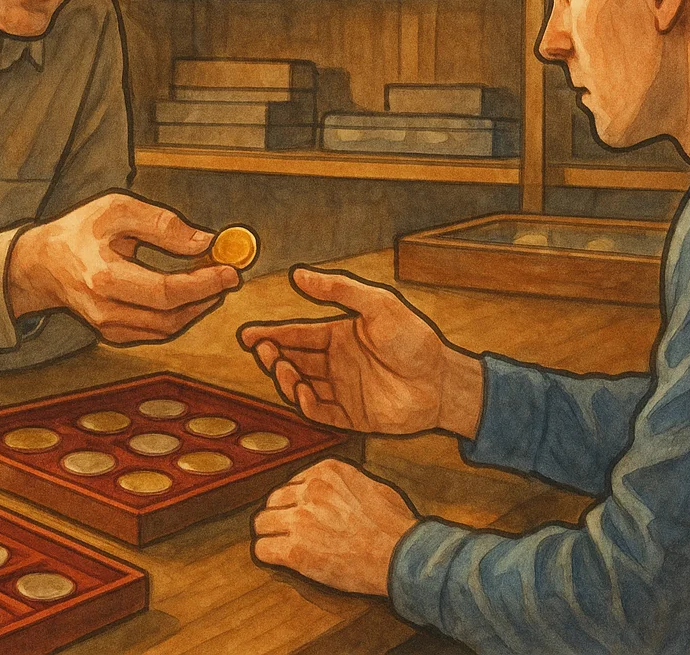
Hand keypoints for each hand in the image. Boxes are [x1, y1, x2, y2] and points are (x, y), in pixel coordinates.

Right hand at [7, 192, 239, 343]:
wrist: (40, 264)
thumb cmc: (78, 232)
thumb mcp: (116, 210)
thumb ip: (161, 224)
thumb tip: (203, 241)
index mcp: (103, 277)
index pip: (165, 291)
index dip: (203, 284)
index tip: (229, 271)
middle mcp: (103, 309)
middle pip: (169, 316)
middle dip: (206, 297)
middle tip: (227, 277)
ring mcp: (106, 327)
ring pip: (165, 328)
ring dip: (195, 308)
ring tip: (212, 284)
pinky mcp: (110, 333)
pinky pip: (153, 332)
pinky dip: (177, 316)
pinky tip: (189, 296)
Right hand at [238, 267, 482, 436]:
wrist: (442, 381)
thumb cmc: (415, 339)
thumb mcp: (377, 305)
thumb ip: (339, 290)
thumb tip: (299, 274)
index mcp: (340, 335)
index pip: (297, 334)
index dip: (271, 334)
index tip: (248, 335)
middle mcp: (337, 363)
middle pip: (294, 359)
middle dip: (272, 355)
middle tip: (261, 350)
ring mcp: (343, 390)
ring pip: (301, 385)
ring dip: (285, 377)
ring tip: (280, 367)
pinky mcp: (351, 416)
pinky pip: (319, 412)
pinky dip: (304, 404)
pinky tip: (300, 391)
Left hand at [251, 459, 417, 595]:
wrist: (399, 553)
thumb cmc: (392, 523)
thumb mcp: (368, 484)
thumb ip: (342, 483)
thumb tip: (332, 490)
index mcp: (326, 471)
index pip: (292, 482)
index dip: (296, 501)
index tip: (302, 513)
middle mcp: (309, 490)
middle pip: (273, 499)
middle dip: (280, 514)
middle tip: (290, 530)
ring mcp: (299, 520)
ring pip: (262, 522)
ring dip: (270, 533)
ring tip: (281, 544)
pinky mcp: (295, 551)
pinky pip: (262, 549)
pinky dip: (267, 554)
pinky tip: (278, 558)